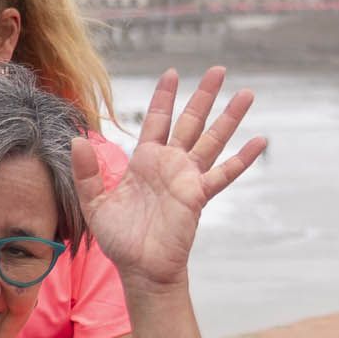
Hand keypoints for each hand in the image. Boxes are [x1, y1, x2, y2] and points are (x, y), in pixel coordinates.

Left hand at [80, 67, 265, 289]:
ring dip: (230, 117)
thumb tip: (77, 140)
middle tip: (219, 69)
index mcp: (145, 161)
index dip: (165, 97)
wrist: (140, 268)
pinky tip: (260, 140)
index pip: (158, 120)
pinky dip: (243, 157)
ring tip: (247, 93)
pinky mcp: (198, 195)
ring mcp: (187, 178)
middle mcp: (170, 164)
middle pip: (191, 121)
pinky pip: (225, 173)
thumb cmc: (120, 239)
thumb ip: (86, 172)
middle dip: (204, 95)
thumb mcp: (95, 203)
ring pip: (212, 140)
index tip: (173, 73)